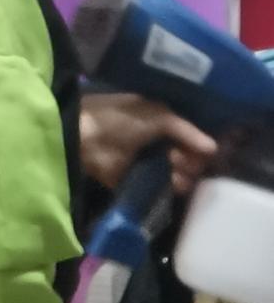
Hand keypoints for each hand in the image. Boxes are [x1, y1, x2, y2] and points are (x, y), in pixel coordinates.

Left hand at [79, 91, 216, 198]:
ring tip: (176, 167)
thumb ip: (187, 130)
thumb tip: (214, 148)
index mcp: (164, 120)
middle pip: (191, 156)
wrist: (88, 138)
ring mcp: (152, 163)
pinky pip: (165, 188)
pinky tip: (174, 182)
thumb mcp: (158, 115)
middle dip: (193, 158)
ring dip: (185, 172)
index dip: (202, 142)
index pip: (192, 135)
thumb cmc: (122, 119)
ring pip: (181, 173)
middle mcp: (160, 142)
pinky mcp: (142, 182)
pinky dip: (174, 186)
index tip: (210, 149)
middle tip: (183, 156)